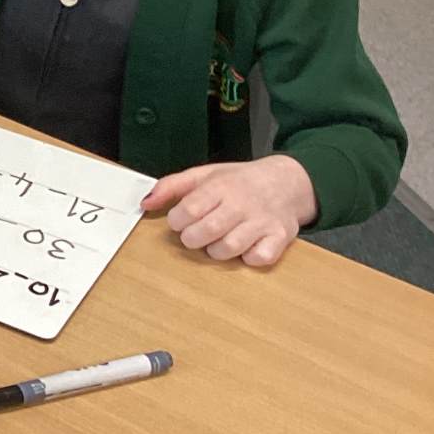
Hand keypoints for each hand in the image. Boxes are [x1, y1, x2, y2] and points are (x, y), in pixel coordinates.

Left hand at [144, 154, 315, 266]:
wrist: (287, 182)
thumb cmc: (238, 181)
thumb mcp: (204, 175)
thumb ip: (171, 186)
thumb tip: (145, 203)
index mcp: (221, 186)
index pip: (189, 209)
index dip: (177, 221)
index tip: (179, 221)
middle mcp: (243, 203)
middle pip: (207, 231)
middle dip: (192, 238)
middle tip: (194, 235)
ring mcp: (263, 221)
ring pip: (230, 248)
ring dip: (216, 251)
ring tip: (216, 241)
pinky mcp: (281, 237)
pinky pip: (260, 258)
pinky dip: (249, 258)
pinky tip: (245, 247)